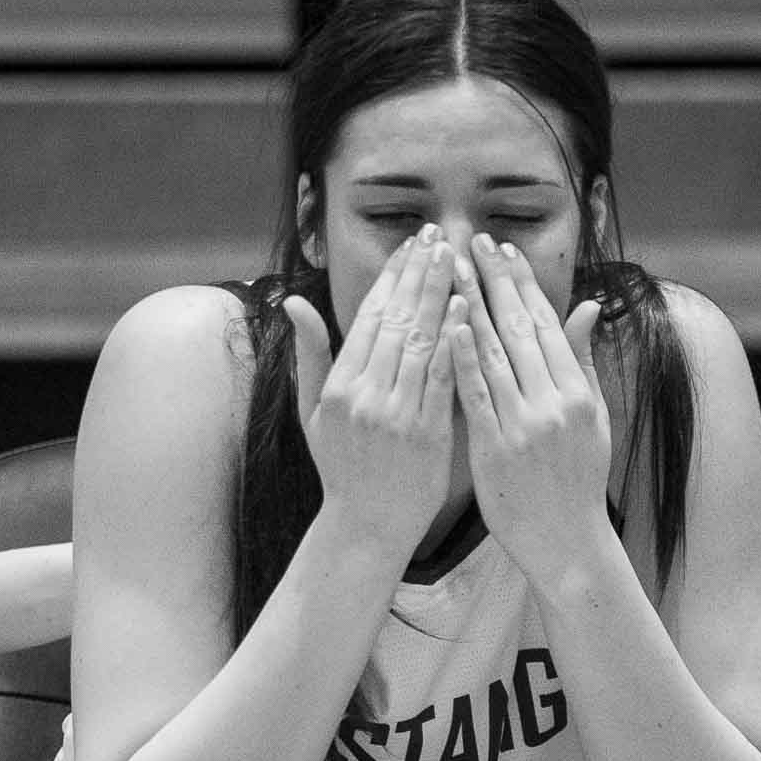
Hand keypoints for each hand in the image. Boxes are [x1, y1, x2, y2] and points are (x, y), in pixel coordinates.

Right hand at [288, 227, 461, 548]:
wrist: (368, 523)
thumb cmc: (342, 465)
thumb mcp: (312, 411)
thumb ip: (310, 354)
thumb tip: (293, 302)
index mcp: (338, 388)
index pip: (366, 319)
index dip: (389, 278)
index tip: (408, 246)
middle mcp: (365, 397)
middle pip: (396, 322)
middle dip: (418, 275)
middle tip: (437, 236)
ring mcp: (398, 415)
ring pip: (421, 343)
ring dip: (439, 296)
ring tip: (454, 258)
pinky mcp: (429, 434)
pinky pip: (444, 379)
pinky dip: (456, 341)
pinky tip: (466, 309)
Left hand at [449, 233, 612, 584]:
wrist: (566, 540)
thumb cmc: (575, 478)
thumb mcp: (592, 419)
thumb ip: (582, 362)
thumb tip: (586, 307)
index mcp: (577, 392)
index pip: (546, 325)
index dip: (523, 284)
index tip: (503, 249)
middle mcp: (555, 402)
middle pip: (520, 329)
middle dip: (495, 281)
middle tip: (473, 240)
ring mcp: (525, 425)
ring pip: (495, 354)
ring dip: (472, 307)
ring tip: (452, 268)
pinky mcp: (496, 448)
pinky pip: (475, 395)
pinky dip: (461, 358)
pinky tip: (447, 326)